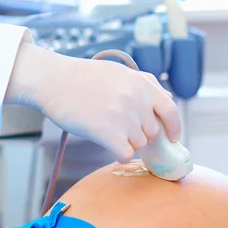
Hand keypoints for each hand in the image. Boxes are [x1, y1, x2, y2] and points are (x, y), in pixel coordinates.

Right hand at [6, 43, 180, 161]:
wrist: (53, 80)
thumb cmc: (84, 77)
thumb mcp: (120, 73)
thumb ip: (146, 86)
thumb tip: (168, 101)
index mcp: (142, 84)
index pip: (171, 111)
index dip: (175, 128)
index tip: (173, 138)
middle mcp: (136, 99)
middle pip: (152, 132)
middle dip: (140, 134)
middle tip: (119, 127)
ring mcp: (122, 116)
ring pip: (138, 144)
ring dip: (126, 142)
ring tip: (106, 127)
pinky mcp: (107, 132)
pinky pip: (125, 154)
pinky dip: (118, 153)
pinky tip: (107, 143)